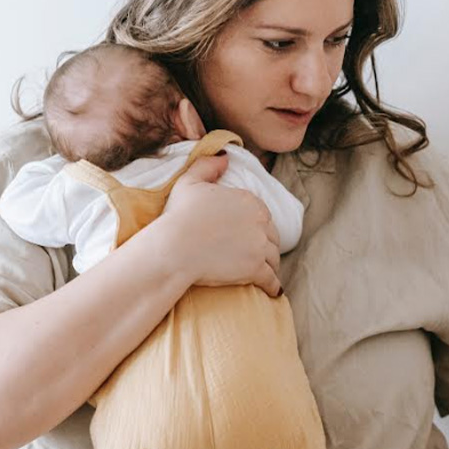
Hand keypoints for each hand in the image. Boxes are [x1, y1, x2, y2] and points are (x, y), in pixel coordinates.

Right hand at [156, 153, 282, 296]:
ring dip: (271, 265)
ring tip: (266, 272)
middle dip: (266, 246)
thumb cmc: (178, 216)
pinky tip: (273, 290)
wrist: (174, 247)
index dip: (258, 226)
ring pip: (274, 258)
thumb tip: (225, 157)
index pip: (263, 216)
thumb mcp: (189, 182)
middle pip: (272, 237)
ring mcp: (259, 246)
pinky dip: (274, 286)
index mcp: (249, 201)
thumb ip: (208, 166)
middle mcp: (260, 221)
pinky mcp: (256, 268)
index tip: (251, 235)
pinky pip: (272, 280)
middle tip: (259, 256)